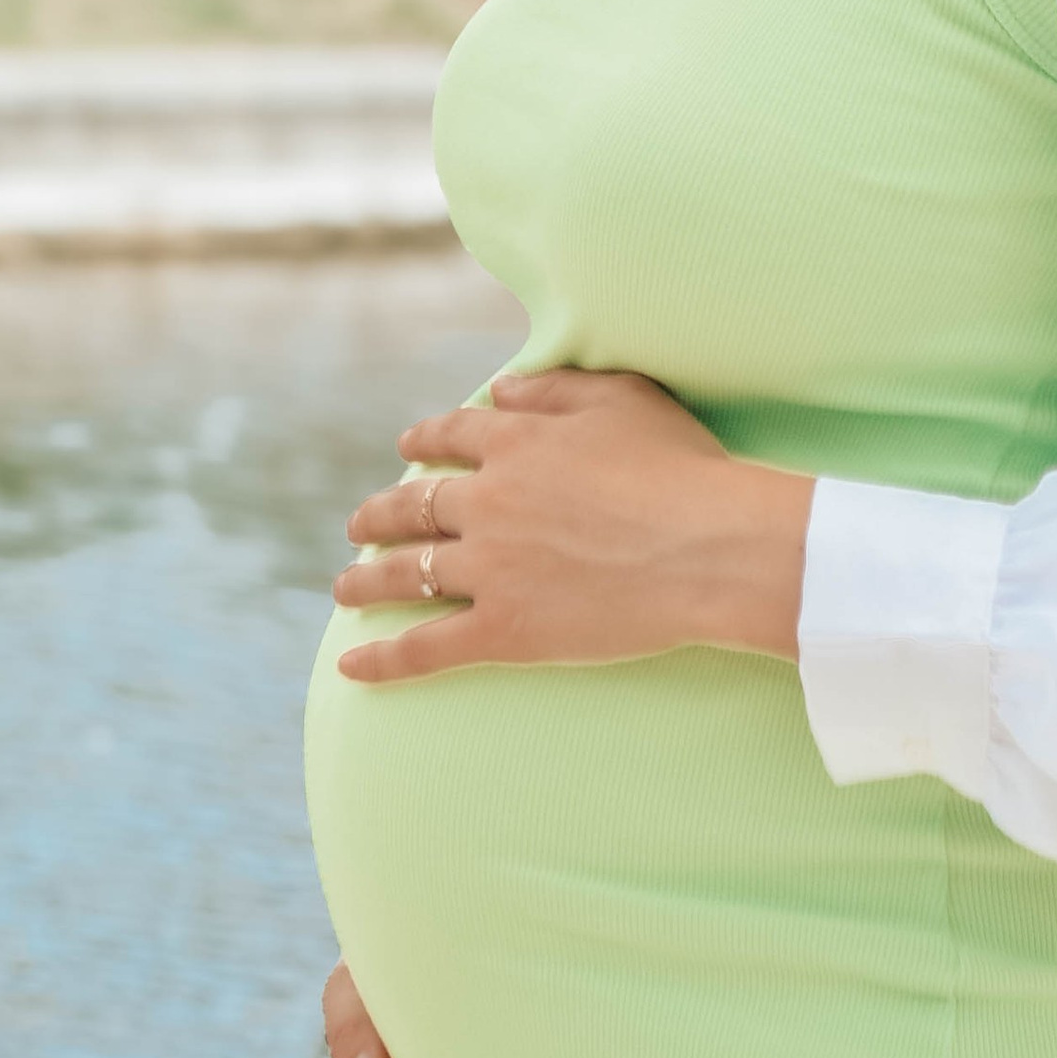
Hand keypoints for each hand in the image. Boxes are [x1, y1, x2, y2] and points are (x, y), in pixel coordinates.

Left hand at [332, 365, 811, 684]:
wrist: (711, 547)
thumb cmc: (683, 468)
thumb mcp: (623, 400)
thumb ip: (555, 391)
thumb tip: (501, 392)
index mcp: (515, 443)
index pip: (452, 436)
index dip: (423, 440)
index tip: (405, 448)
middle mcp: (488, 502)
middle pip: (414, 507)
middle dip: (380, 515)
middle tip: (358, 526)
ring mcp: (491, 569)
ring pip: (409, 573)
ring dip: (368, 579)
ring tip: (344, 586)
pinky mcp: (504, 630)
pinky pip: (427, 647)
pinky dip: (383, 658)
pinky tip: (349, 666)